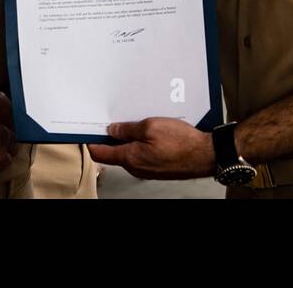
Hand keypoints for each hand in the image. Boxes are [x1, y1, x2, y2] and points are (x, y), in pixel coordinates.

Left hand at [87, 118, 216, 180]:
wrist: (205, 155)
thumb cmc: (182, 143)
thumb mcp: (151, 126)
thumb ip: (128, 128)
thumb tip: (113, 130)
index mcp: (130, 158)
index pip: (100, 153)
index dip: (91, 142)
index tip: (87, 133)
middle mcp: (136, 167)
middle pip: (114, 153)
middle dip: (113, 137)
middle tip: (116, 122)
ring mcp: (147, 170)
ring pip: (130, 153)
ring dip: (130, 140)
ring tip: (140, 125)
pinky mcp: (157, 168)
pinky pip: (143, 155)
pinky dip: (142, 144)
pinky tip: (153, 134)